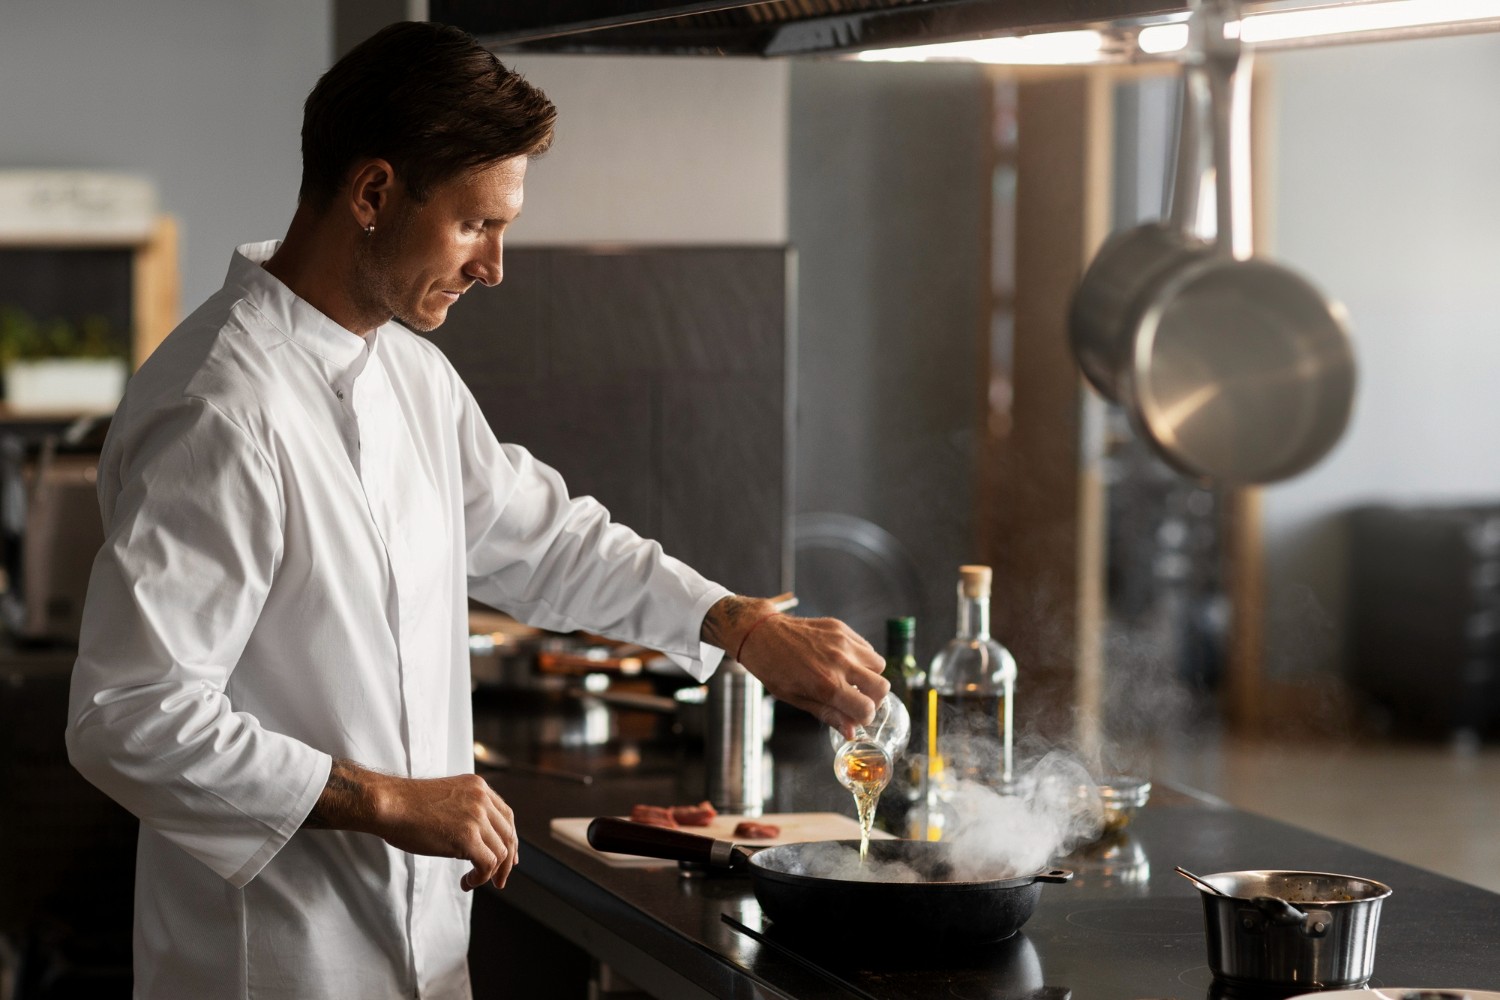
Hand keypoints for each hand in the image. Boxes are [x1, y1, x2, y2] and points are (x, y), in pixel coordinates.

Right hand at [304, 759, 518, 890]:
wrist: (389, 804)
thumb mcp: (447, 798)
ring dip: (491, 872)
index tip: (510, 857)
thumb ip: (466, 811)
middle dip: (508, 861)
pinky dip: (481, 878)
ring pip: (501, 852)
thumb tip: (477, 839)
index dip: (511, 839)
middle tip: (500, 880)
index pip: (507, 816)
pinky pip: (488, 864)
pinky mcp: (468, 837)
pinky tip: (467, 882)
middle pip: (509, 834)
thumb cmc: (407, 805)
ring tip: (473, 880)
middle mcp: (482, 799)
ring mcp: (476, 817)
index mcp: (478, 787)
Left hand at [704, 596, 889, 738]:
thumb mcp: (796, 698)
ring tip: (852, 678)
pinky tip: (844, 661)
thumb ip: (828, 714)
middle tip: (858, 698)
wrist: (761, 633)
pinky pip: (866, 646)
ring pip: (878, 665)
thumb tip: (851, 732)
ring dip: (870, 676)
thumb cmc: (773, 669)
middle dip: (874, 698)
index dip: (864, 717)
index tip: (855, 716)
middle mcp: (839, 662)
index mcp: (826, 684)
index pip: (867, 708)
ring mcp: (842, 642)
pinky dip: (862, 657)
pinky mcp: (841, 628)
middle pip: (882, 687)